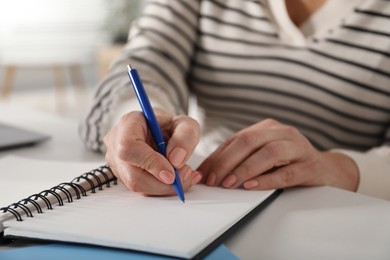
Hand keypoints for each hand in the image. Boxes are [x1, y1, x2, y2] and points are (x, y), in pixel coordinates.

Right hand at [104, 109, 201, 195]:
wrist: (163, 133)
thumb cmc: (170, 126)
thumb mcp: (186, 124)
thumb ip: (185, 137)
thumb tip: (176, 160)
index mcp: (129, 123)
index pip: (128, 147)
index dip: (150, 163)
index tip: (172, 173)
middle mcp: (116, 142)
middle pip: (132, 174)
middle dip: (162, 182)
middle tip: (185, 175)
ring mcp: (117, 161)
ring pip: (138, 186)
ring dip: (165, 186)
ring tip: (184, 175)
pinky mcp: (123, 176)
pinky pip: (142, 189)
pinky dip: (162, 188)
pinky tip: (177, 179)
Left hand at [197, 119, 358, 190]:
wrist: (326, 169)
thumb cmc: (288, 163)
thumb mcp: (264, 155)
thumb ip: (241, 159)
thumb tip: (209, 172)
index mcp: (267, 128)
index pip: (236, 139)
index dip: (217, 156)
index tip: (203, 173)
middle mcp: (282, 132)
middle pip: (249, 141)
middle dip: (226, 161)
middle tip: (213, 180)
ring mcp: (298, 147)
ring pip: (269, 153)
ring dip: (245, 169)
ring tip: (229, 183)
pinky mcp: (310, 166)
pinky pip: (287, 172)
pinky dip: (267, 179)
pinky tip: (252, 186)